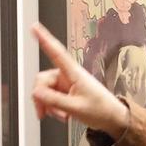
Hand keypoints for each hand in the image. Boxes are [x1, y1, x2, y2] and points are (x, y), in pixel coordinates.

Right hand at [30, 22, 128, 137]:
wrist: (111, 118)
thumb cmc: (100, 110)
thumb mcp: (75, 108)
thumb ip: (54, 100)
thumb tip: (36, 93)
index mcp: (74, 73)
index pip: (56, 52)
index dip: (44, 39)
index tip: (34, 27)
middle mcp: (68, 75)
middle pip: (42, 80)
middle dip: (41, 98)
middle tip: (44, 113)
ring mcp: (66, 83)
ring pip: (44, 91)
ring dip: (48, 105)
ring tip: (61, 116)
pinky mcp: (65, 92)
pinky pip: (50, 97)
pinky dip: (52, 107)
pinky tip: (62, 115)